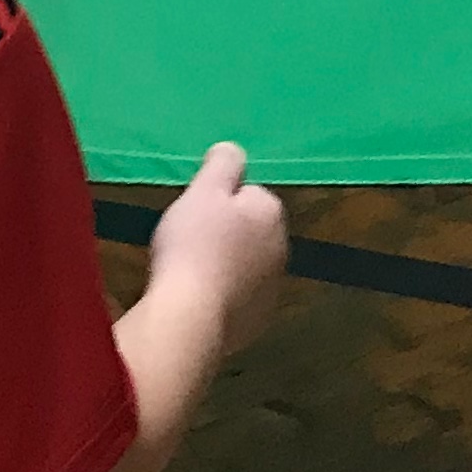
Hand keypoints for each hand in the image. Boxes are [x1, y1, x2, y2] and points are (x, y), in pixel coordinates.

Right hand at [146, 139, 288, 353]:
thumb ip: (223, 164)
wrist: (191, 317)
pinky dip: (224, 296)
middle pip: (251, 230)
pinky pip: (240, 298)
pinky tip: (198, 299)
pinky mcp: (259, 321)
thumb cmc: (194, 244)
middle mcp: (282, 249)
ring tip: (190, 272)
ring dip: (227, 265)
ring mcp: (273, 289)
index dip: (220, 200)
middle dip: (227, 233)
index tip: (196, 212)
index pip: (249, 193)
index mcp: (271, 213)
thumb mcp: (203, 191)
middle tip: (190, 240)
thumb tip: (233, 150)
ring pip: (247, 265)